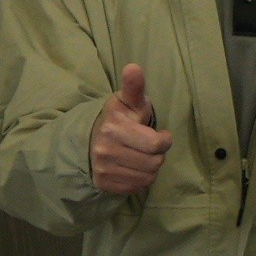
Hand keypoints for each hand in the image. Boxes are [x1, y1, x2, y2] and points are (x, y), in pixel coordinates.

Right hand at [88, 60, 172, 196]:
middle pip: (155, 162)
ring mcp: (103, 169)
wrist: (92, 139)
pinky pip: (137, 187)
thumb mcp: (129, 101)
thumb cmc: (120, 118)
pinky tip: (132, 167)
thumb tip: (133, 67)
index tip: (160, 134)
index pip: (157, 144)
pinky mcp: (103, 184)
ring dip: (150, 167)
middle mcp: (105, 150)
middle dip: (157, 154)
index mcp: (114, 128)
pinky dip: (140, 178)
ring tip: (140, 155)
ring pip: (148, 176)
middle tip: (148, 146)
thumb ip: (134, 87)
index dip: (164, 139)